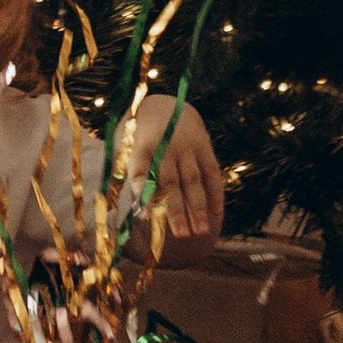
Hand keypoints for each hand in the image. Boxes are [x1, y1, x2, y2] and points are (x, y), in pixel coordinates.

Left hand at [116, 92, 224, 248]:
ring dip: (198, 207)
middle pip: (170, 182)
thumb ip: (128, 178)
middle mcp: (164, 147)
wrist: (164, 106)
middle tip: (181, 236)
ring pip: (193, 180)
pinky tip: (217, 215)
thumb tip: (125, 212)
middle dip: (176, 210)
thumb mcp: (128, 150)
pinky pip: (211, 173)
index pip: (140, 172)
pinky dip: (215, 194)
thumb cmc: (140, 139)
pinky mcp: (204, 147)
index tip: (144, 217)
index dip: (143, 194)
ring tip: (201, 231)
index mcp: (141, 148)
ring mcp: (186, 147)